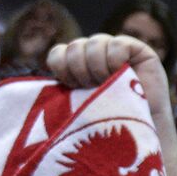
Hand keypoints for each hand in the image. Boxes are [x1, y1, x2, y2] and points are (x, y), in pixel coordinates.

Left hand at [47, 35, 170, 120]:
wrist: (138, 133)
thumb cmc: (105, 123)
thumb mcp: (76, 104)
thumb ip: (64, 87)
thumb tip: (37, 82)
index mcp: (79, 65)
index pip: (58, 52)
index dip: (62, 67)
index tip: (73, 87)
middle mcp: (97, 54)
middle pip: (75, 46)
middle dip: (80, 70)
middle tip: (91, 88)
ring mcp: (118, 50)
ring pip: (94, 42)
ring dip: (97, 66)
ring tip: (107, 84)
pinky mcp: (139, 50)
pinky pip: (118, 43)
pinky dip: (115, 60)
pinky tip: (122, 75)